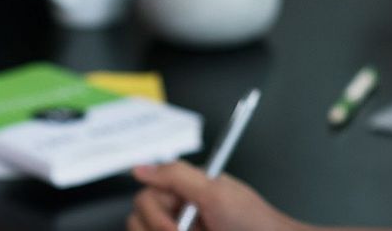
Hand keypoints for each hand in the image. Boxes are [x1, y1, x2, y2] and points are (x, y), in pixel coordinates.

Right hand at [129, 161, 306, 230]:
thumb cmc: (253, 221)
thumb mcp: (214, 193)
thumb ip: (176, 176)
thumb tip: (140, 167)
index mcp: (185, 192)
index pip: (145, 197)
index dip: (154, 214)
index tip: (174, 227)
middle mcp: (179, 213)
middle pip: (138, 223)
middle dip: (159, 229)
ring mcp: (180, 230)